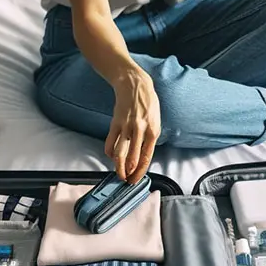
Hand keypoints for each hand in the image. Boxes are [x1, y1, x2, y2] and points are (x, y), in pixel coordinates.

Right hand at [106, 66, 160, 182]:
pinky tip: (111, 156)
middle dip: (129, 173)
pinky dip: (109, 153)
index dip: (141, 171)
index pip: (147, 157)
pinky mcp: (115, 122)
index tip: (136, 180)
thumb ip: (150, 138)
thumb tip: (143, 155)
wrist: (135, 84)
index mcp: (153, 131)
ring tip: (119, 174)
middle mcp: (141, 130)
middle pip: (133, 159)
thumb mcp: (155, 121)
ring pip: (120, 153)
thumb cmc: (148, 103)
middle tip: (126, 181)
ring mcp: (127, 127)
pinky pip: (110, 142)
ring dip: (118, 167)